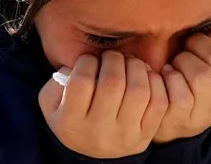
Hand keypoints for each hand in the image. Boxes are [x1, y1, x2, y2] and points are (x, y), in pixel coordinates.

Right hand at [38, 50, 168, 157]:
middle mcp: (98, 132)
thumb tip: (80, 63)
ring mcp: (125, 135)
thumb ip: (58, 80)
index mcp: (71, 123)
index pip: (81, 81)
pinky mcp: (146, 134)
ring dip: (136, 66)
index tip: (90, 60)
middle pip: (113, 82)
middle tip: (111, 57)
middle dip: (114, 59)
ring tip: (128, 62)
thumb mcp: (52, 102)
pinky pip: (159, 101)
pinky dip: (154, 81)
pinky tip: (143, 75)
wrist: (93, 155)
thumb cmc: (73, 117)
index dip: (87, 61)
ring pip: (139, 90)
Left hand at [153, 23, 210, 143]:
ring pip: (201, 74)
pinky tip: (166, 74)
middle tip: (186, 48)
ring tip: (175, 64)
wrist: (167, 121)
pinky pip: (179, 87)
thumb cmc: (189, 85)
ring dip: (183, 60)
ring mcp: (206, 111)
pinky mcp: (183, 117)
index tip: (204, 36)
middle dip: (197, 44)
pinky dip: (170, 75)